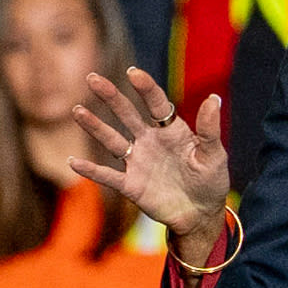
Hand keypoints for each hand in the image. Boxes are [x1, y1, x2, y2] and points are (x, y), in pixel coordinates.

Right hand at [70, 70, 231, 244]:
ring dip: (94, 126)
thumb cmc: (210, 181)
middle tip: (92, 78)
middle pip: (126, 114)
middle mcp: (149, 141)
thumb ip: (209, 129)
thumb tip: (213, 98)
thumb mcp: (214, 155)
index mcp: (170, 130)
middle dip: (110, 96)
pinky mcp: (130, 185)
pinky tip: (73, 161)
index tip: (133, 73)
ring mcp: (137, 162)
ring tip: (77, 110)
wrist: (200, 214)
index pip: (155, 103)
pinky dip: (91, 170)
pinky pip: (107, 176)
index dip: (145, 88)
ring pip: (112, 140)